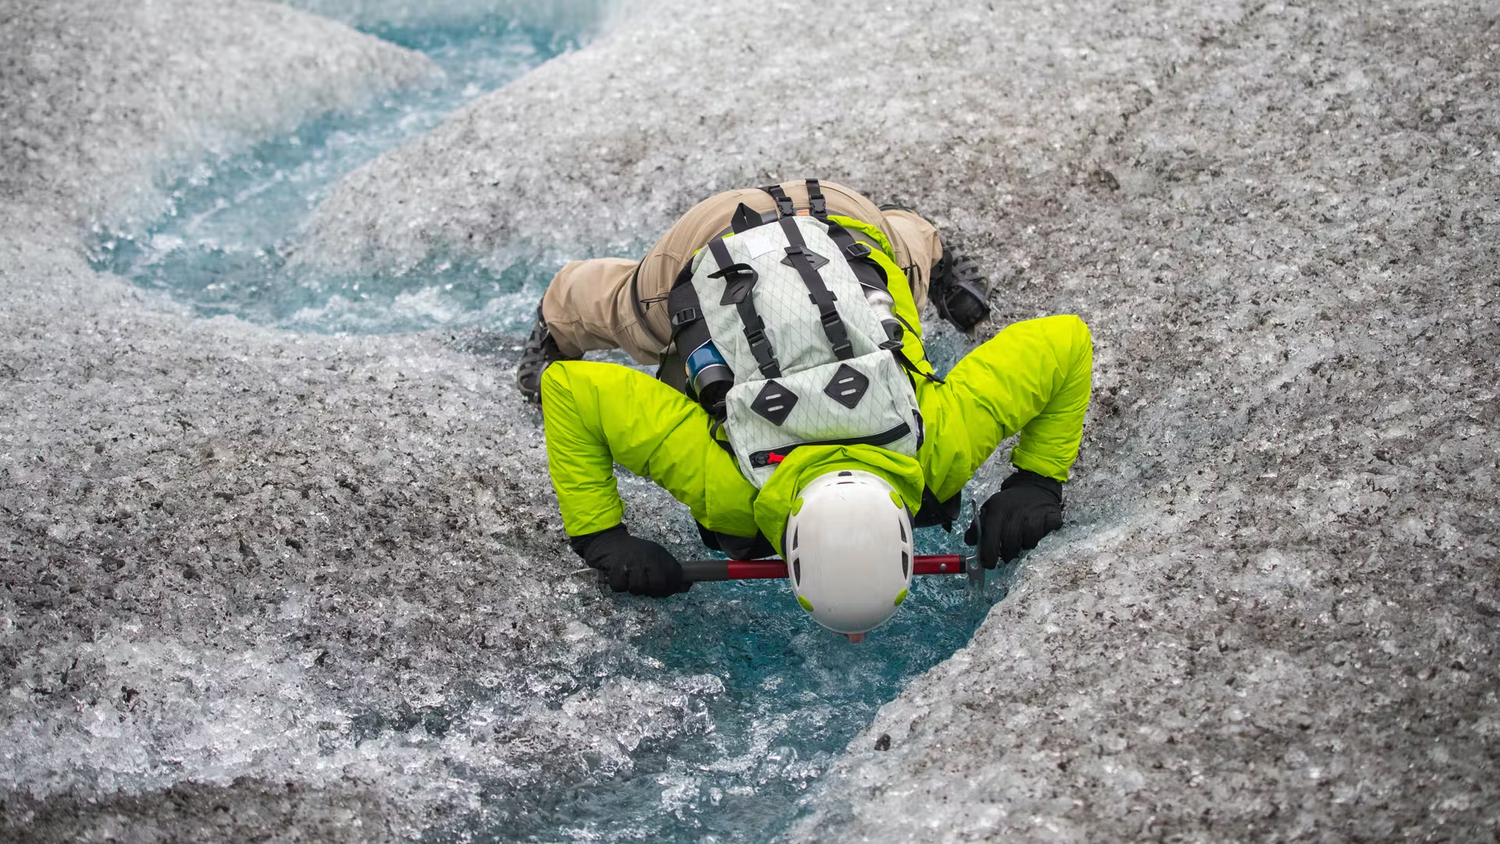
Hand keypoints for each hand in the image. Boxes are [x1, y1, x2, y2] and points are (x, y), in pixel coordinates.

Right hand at [570, 525, 689, 597]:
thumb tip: (686, 586)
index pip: (673, 576)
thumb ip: (670, 571)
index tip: (666, 591)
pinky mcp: (615, 566)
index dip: (671, 587)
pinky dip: (618, 585)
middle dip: (653, 591)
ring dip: (633, 588)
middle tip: (645, 586)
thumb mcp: (655, 556)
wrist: (609, 539)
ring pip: (638, 588)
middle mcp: (647, 557)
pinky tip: (618, 576)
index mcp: (658, 554)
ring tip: (630, 578)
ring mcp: (631, 562)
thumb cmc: (634, 552)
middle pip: (657, 584)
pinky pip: (620, 586)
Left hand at [964, 470, 1062, 567]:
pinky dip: (1041, 535)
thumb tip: (970, 542)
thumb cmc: (1009, 503)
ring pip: (1029, 543)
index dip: (989, 555)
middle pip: (1010, 544)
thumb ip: (978, 526)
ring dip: (1025, 544)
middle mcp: (1016, 512)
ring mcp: (1035, 515)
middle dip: (1007, 554)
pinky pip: (1044, 536)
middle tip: (1007, 553)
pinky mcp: (1051, 516)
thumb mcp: (990, 509)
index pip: (991, 538)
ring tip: (1022, 535)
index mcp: (998, 510)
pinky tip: (1037, 527)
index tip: (988, 564)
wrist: (1034, 486)